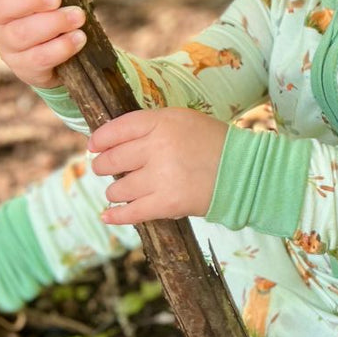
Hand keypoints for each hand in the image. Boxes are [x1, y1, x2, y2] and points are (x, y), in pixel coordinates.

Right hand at [0, 0, 94, 88]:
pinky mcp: (23, 67)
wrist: (62, 61)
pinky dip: (61, 47)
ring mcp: (7, 46)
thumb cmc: (58, 17)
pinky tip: (78, 39)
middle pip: (0, 6)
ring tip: (78, 17)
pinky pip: (38, 58)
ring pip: (21, 34)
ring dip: (52, 24)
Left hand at [89, 109, 228, 224]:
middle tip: (103, 169)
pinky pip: (131, 213)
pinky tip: (107, 216)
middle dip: (103, 166)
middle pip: (113, 159)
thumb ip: (150, 126)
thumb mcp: (183, 120)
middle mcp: (157, 148)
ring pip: (118, 188)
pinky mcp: (167, 204)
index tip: (94, 146)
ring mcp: (161, 177)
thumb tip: (112, 141)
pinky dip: (115, 216)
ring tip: (119, 191)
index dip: (101, 139)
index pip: (117, 129)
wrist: (244, 171)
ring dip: (115, 192)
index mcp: (162, 122)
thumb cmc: (213, 143)